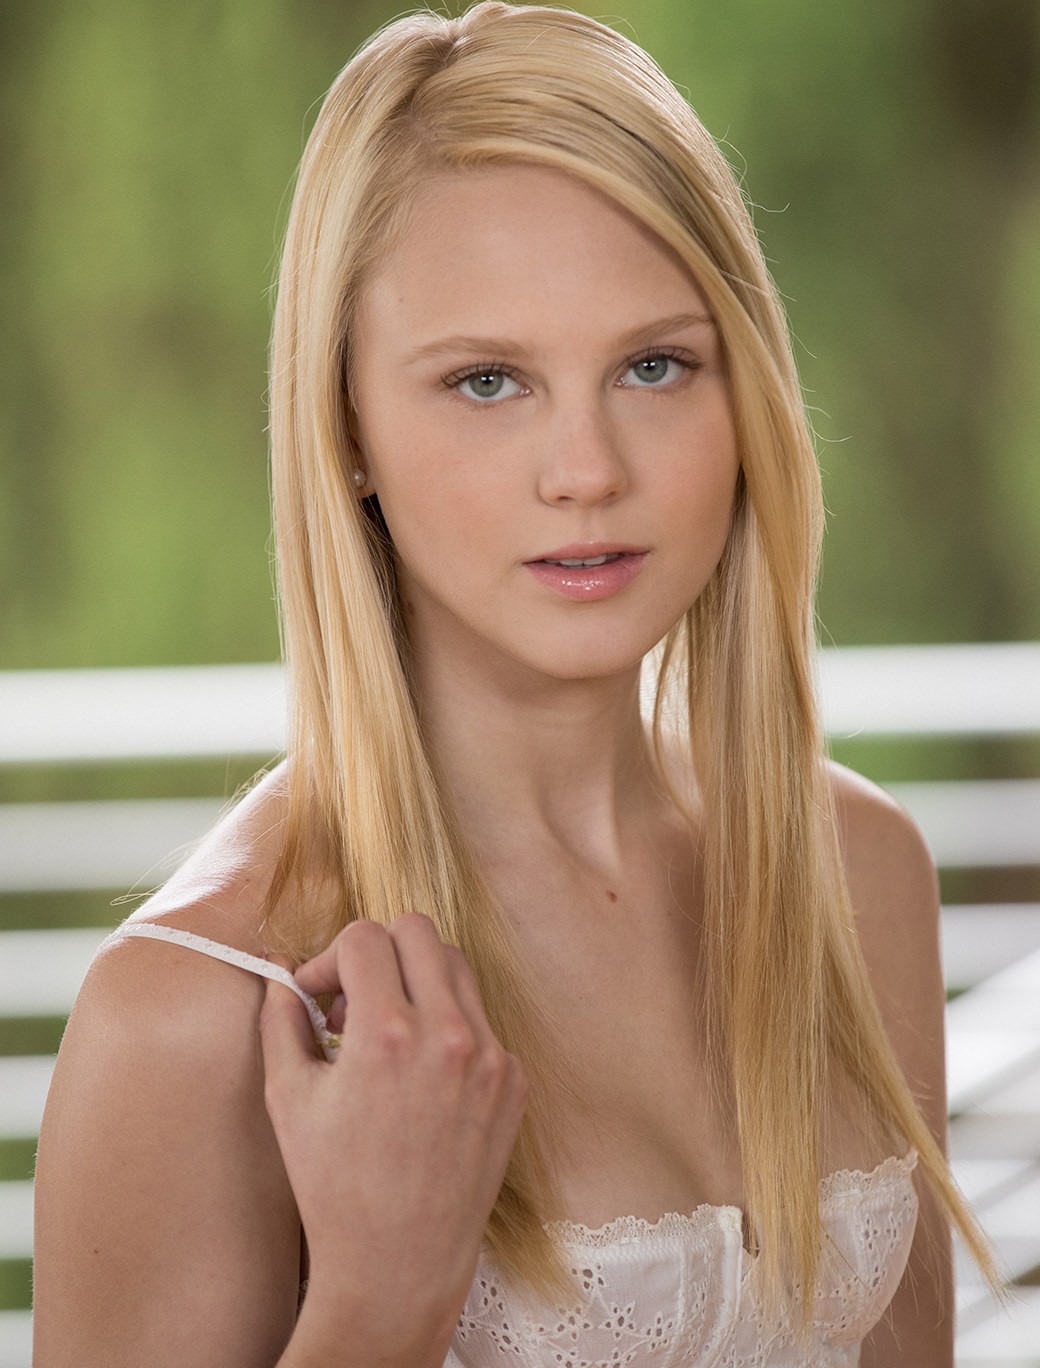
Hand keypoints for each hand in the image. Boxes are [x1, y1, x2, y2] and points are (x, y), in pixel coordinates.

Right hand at [259, 914, 527, 1361]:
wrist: (400, 1265)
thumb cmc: (336, 1188)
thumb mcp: (289, 1099)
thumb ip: (282, 1021)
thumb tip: (284, 977)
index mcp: (388, 1034)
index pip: (365, 937)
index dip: (329, 958)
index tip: (318, 995)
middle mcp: (450, 1035)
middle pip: (419, 930)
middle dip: (378, 950)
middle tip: (354, 1000)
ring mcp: (492, 1056)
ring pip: (456, 967)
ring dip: (416, 981)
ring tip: (385, 1034)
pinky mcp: (514, 1081)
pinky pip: (481, 1020)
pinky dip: (447, 1027)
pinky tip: (420, 1076)